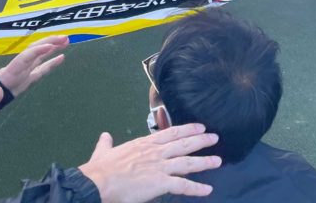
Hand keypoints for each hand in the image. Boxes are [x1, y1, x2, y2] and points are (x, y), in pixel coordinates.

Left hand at [0, 36, 68, 117]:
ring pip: (39, 56)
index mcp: (8, 74)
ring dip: (52, 47)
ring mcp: (22, 73)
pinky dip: (51, 62)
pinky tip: (62, 57)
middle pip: (34, 51)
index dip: (37, 51)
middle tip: (64, 37)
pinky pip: (41, 69)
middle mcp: (17, 69)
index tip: (50, 46)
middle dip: (48, 42)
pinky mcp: (26, 79)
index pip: (25, 58)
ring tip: (66, 40)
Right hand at [79, 124, 220, 202]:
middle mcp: (155, 152)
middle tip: (215, 138)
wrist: (98, 182)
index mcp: (144, 144)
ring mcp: (159, 167)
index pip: (171, 133)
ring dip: (204, 161)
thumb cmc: (100, 168)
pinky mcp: (160, 183)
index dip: (187, 129)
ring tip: (217, 160)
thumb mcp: (104, 151)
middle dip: (201, 140)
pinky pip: (182, 186)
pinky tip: (207, 189)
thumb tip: (104, 136)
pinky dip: (196, 188)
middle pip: (184, 144)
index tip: (200, 127)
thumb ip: (106, 144)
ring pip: (187, 162)